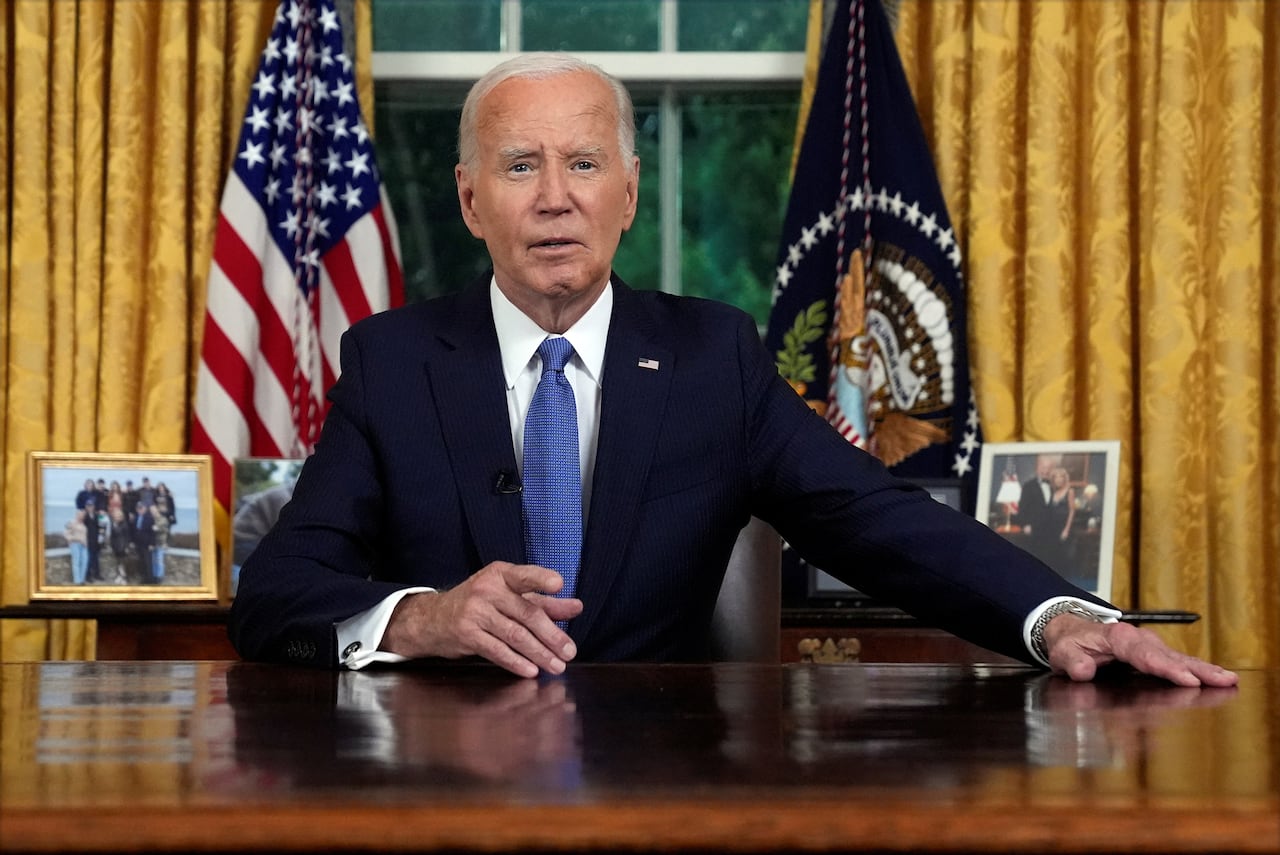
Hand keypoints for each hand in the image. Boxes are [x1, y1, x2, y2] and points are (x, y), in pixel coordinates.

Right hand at [379, 561, 581, 677]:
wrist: (433, 618)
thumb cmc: (479, 604)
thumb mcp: (509, 596)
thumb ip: (544, 602)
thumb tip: (577, 607)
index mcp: (500, 574)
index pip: (524, 576)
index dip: (541, 579)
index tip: (559, 584)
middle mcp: (487, 590)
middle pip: (527, 613)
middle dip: (552, 635)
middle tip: (570, 652)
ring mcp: (474, 612)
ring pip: (515, 635)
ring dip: (539, 653)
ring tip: (556, 666)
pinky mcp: (466, 634)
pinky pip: (496, 650)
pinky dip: (516, 662)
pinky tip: (531, 671)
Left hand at [1043, 615, 1238, 687]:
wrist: (1070, 631)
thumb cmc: (1069, 642)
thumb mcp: (1063, 651)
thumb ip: (1072, 661)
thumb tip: (1082, 671)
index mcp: (1118, 637)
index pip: (1145, 656)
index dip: (1167, 668)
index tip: (1187, 680)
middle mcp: (1138, 638)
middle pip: (1170, 655)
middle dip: (1197, 668)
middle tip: (1222, 680)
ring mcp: (1149, 644)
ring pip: (1180, 657)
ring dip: (1204, 669)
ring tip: (1228, 679)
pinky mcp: (1154, 652)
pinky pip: (1178, 660)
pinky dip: (1198, 668)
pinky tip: (1217, 677)